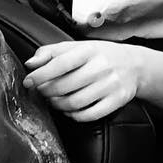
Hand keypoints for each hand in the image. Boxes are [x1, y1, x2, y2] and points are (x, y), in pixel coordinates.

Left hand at [25, 39, 141, 121]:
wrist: (134, 65)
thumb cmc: (99, 56)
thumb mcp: (76, 47)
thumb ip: (50, 52)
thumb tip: (30, 64)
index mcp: (89, 51)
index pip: (60, 64)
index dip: (41, 75)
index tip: (28, 82)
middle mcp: (101, 67)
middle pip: (65, 86)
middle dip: (47, 92)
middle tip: (42, 92)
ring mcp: (110, 85)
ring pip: (75, 103)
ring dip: (58, 105)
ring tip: (53, 100)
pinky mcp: (117, 100)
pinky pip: (89, 115)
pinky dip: (74, 115)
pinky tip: (69, 109)